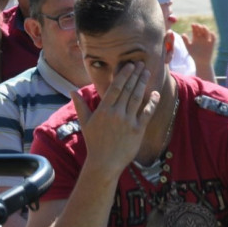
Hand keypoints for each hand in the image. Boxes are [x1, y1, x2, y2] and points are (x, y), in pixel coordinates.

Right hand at [72, 62, 157, 177]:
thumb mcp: (85, 122)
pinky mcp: (138, 130)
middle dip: (135, 75)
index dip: (124, 75)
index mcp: (104, 109)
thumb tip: (72, 91)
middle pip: (128, 89)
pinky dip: (152, 102)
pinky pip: (147, 113)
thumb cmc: (94, 142)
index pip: (116, 87)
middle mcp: (117, 113)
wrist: (105, 163)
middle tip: (140, 64)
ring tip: (146, 73)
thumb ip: (80, 105)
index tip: (129, 65)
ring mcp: (128, 121)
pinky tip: (155, 93)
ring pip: (137, 98)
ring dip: (143, 84)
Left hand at [182, 23, 215, 74]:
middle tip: (197, 25)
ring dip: (205, 29)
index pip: (195, 30)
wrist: (201, 61)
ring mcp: (207, 40)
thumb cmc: (194, 54)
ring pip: (207, 32)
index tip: (192, 24)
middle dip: (199, 27)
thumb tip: (183, 34)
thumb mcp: (188, 47)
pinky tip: (210, 33)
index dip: (194, 27)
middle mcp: (201, 38)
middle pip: (201, 30)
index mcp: (196, 37)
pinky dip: (212, 35)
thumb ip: (185, 41)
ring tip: (203, 27)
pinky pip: (213, 38)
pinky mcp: (212, 43)